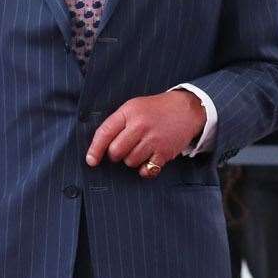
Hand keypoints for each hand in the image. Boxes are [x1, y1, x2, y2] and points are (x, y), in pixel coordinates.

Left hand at [86, 91, 205, 176]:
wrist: (186, 109)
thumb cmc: (155, 110)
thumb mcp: (133, 107)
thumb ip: (116, 123)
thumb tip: (99, 147)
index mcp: (128, 113)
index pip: (105, 133)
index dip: (95, 149)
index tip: (91, 161)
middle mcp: (140, 126)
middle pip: (116, 152)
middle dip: (115, 155)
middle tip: (123, 149)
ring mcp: (153, 140)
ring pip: (130, 162)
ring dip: (131, 160)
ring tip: (140, 149)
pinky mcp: (165, 152)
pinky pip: (147, 170)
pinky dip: (145, 169)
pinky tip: (148, 160)